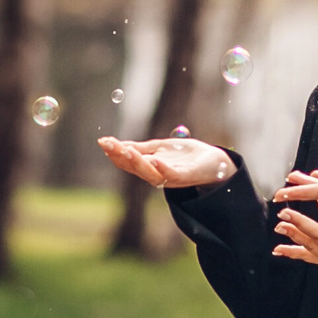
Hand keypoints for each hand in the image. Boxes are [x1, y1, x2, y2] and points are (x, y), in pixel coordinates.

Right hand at [99, 134, 236, 189]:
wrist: (215, 163)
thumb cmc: (187, 156)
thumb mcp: (160, 148)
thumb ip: (141, 149)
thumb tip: (117, 145)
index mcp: (150, 167)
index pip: (128, 162)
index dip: (114, 152)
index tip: (102, 141)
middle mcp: (158, 175)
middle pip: (135, 168)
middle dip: (120, 156)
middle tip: (108, 145)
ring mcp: (172, 177)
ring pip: (150, 173)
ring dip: (137, 162)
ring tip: (126, 150)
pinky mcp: (188, 176)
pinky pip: (172, 175)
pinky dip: (163, 169)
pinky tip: (155, 160)